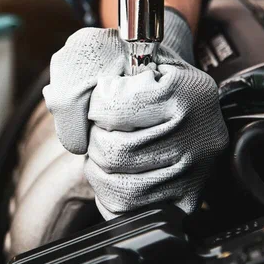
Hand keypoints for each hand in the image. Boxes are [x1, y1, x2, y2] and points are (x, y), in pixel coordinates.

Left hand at [43, 8, 227, 218]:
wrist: (181, 90)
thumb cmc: (142, 71)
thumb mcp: (116, 52)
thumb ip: (82, 75)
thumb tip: (65, 116)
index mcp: (184, 90)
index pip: (112, 107)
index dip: (95, 105)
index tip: (106, 100)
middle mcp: (198, 132)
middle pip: (114, 152)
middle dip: (96, 142)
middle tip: (104, 131)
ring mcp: (196, 170)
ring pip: (121, 188)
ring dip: (101, 171)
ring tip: (110, 151)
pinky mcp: (189, 199)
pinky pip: (132, 211)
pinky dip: (111, 197)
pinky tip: (117, 175)